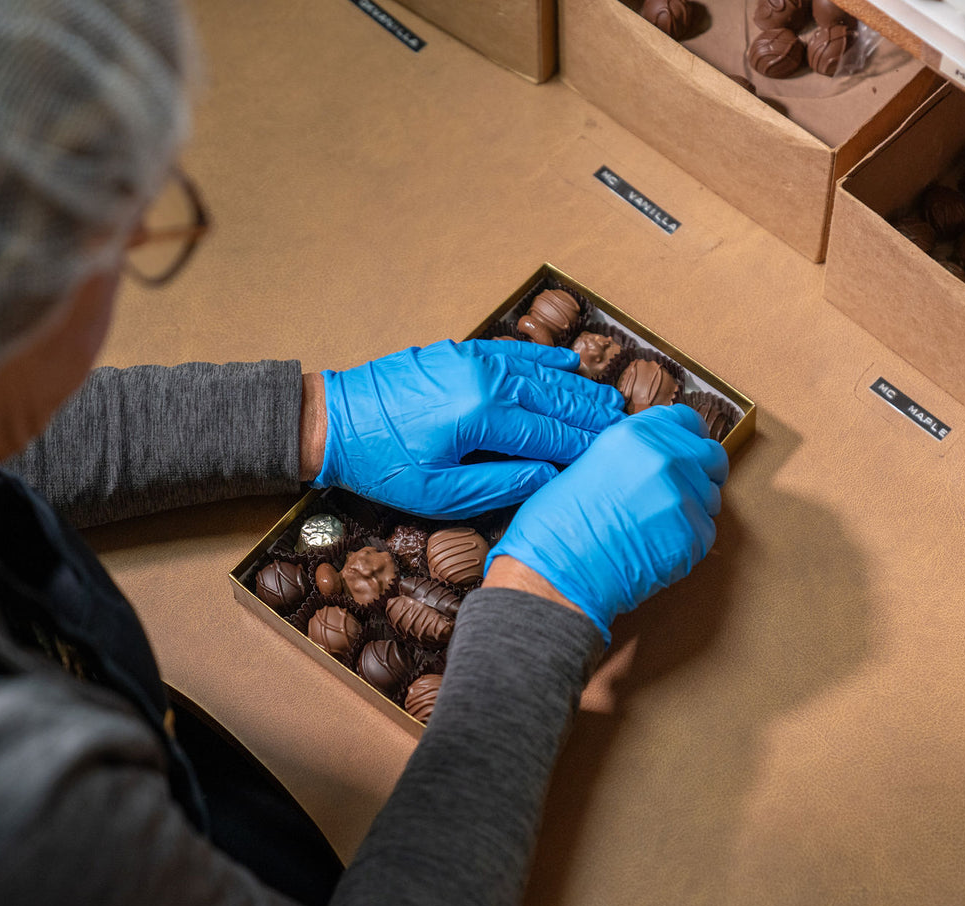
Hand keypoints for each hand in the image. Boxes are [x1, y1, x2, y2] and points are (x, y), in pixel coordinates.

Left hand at [312, 339, 624, 517]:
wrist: (336, 421)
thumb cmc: (384, 465)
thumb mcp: (442, 494)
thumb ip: (502, 484)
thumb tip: (549, 475)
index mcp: (484, 415)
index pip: (552, 433)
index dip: (586, 447)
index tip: (614, 457)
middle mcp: (486, 378)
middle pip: (556, 397)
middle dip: (594, 415)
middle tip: (628, 428)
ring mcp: (474, 359)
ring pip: (542, 372)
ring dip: (578, 389)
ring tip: (610, 403)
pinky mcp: (460, 352)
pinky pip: (515, 353)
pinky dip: (546, 360)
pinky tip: (569, 364)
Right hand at [486, 404, 728, 642]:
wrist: (559, 570)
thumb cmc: (559, 525)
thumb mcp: (590, 463)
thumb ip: (632, 453)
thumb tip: (655, 458)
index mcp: (636, 434)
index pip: (687, 421)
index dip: (689, 437)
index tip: (689, 449)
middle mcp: (665, 458)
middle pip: (710, 456)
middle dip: (703, 471)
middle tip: (682, 490)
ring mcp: (683, 496)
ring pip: (710, 497)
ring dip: (693, 509)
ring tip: (656, 526)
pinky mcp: (693, 535)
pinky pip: (705, 533)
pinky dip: (688, 541)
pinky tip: (656, 547)